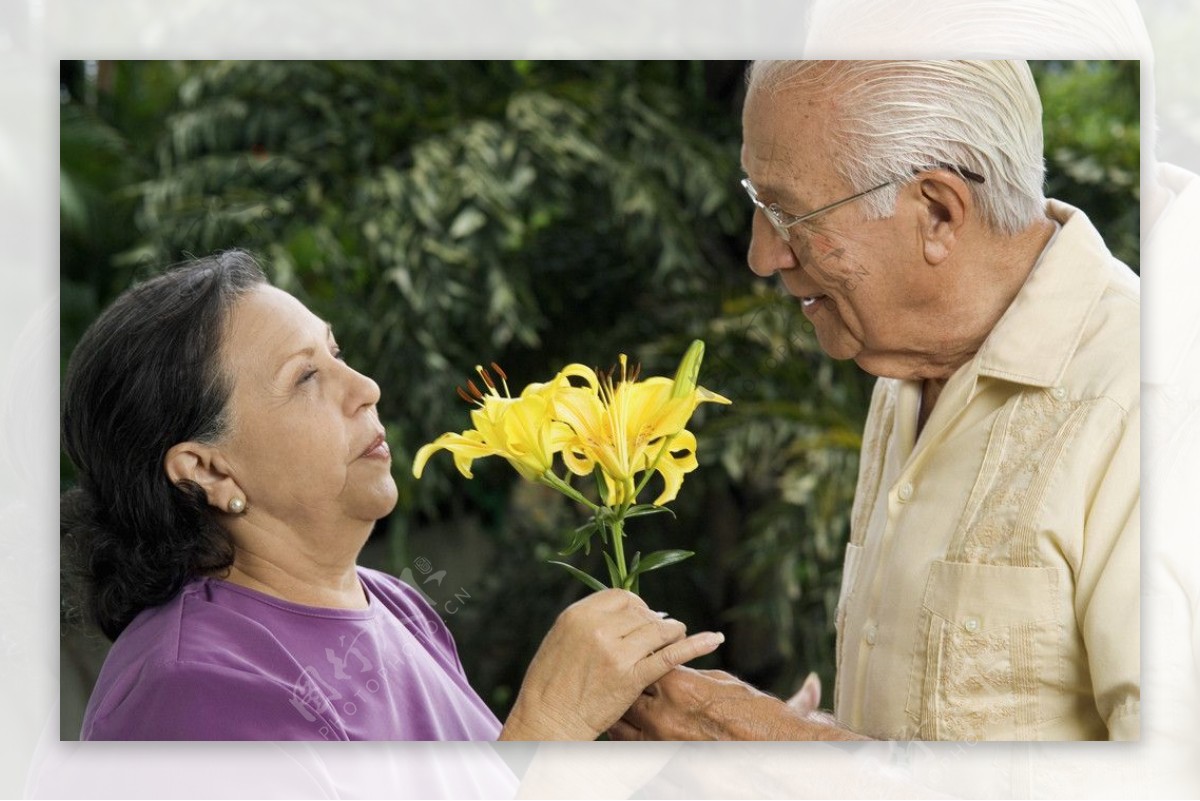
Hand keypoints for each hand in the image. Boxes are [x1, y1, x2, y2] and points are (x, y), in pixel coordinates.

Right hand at [499, 589, 723, 740]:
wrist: (546, 721)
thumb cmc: (550, 684)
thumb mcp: (560, 639)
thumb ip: (589, 623)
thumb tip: (621, 614)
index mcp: (578, 615)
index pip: (622, 596)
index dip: (637, 606)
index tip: (641, 618)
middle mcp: (597, 628)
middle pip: (642, 612)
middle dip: (654, 622)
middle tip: (660, 634)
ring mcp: (615, 652)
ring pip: (659, 630)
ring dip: (672, 632)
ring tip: (678, 637)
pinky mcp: (631, 678)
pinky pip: (669, 655)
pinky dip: (695, 645)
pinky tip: (714, 639)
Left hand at [609, 667, 867, 740]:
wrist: (774, 746)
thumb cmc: (751, 711)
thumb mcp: (718, 681)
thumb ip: (687, 673)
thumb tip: (669, 664)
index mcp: (678, 687)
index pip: (640, 664)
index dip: (638, 661)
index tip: (639, 659)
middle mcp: (665, 715)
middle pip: (624, 694)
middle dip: (624, 688)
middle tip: (625, 683)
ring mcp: (663, 743)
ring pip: (620, 726)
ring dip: (622, 716)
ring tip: (626, 710)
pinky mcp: (666, 762)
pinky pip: (633, 749)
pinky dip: (630, 740)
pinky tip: (635, 733)